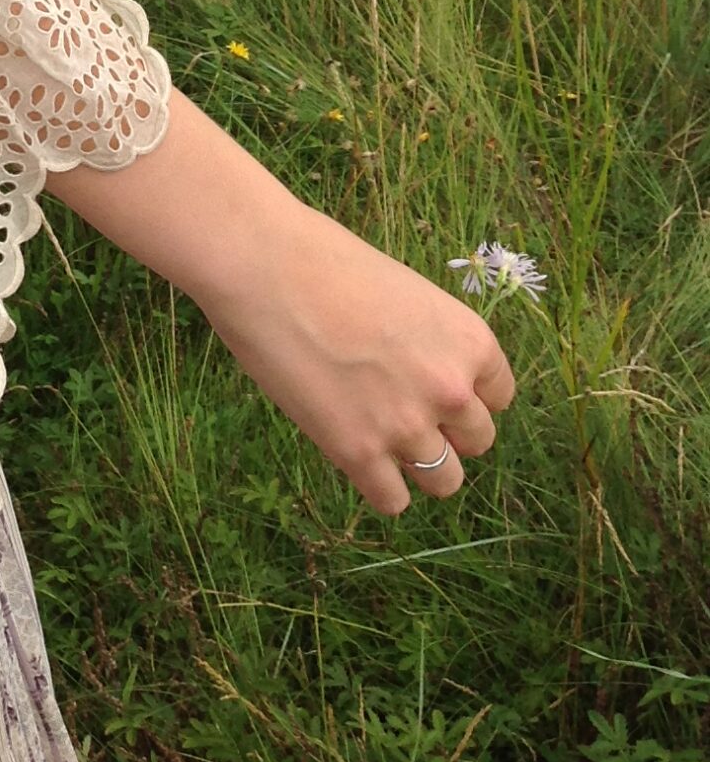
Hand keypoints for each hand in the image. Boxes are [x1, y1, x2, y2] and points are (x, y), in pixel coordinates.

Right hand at [190, 200, 518, 514]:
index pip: (498, 397)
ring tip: (379, 436)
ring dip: (417, 464)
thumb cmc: (323, 260)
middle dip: (444, 430)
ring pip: (444, 481)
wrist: (263, 266)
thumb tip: (417, 371)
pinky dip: (378, 484)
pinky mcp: (357, 453)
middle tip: (398, 406)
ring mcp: (406, 426)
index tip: (431, 387)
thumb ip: (426, 340)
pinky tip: (353, 452)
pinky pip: (392, 501)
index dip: (465, 394)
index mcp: (470, 340)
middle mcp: (451, 389)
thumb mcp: (403, 292)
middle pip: (476, 442)